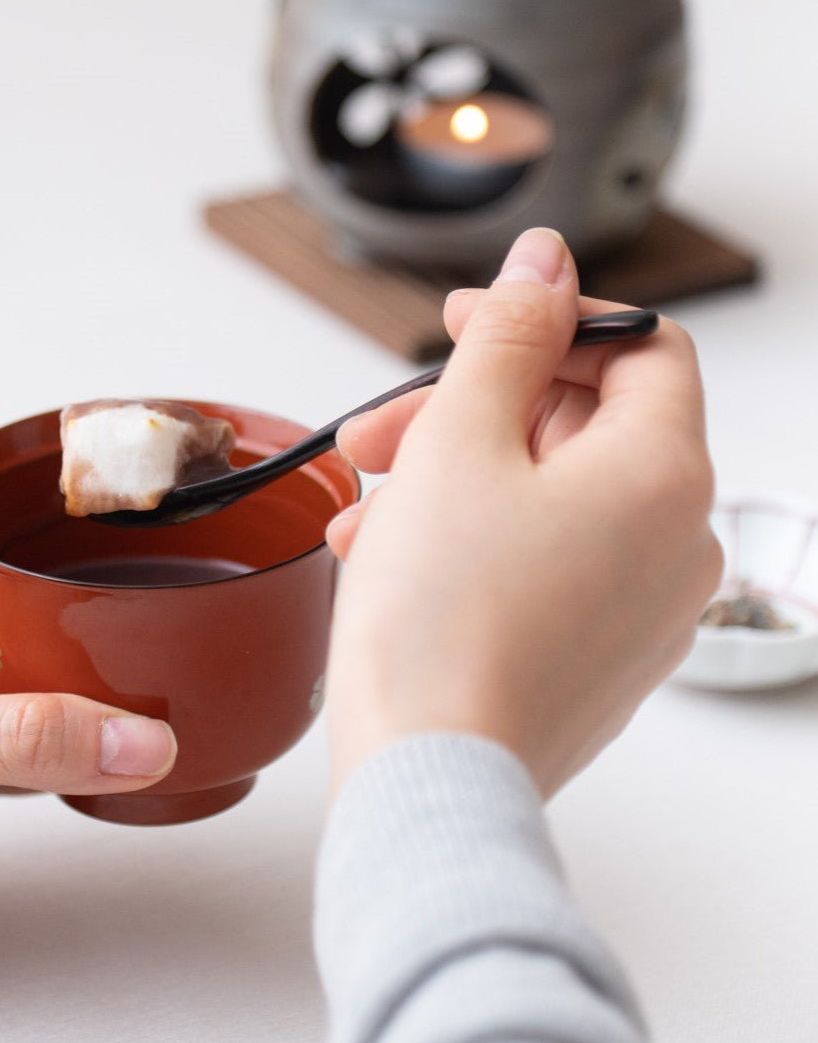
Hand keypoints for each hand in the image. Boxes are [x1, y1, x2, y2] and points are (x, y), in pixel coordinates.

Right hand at [324, 228, 721, 798]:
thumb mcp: (459, 441)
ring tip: (366, 514)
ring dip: (455, 481)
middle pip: (581, 427)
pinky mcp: (599, 660)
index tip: (463, 327)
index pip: (637, 348)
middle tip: (380, 433)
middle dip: (470, 413)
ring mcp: (644, 611)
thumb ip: (508, 336)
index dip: (544, 320)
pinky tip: (394, 560)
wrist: (429, 778)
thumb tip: (547, 263)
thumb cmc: (440, 622)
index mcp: (663, 475)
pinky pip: (546, 566)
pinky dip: (476, 544)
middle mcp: (677, 544)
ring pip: (551, 500)